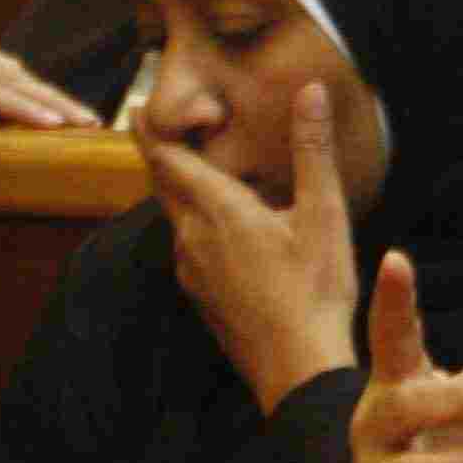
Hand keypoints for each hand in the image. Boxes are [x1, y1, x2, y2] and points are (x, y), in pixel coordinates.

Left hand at [139, 82, 361, 410]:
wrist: (298, 370)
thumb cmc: (315, 291)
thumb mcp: (324, 214)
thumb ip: (313, 150)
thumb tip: (312, 91)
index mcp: (219, 210)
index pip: (169, 159)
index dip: (151, 131)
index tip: (138, 107)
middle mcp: (193, 237)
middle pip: (163, 186)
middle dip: (158, 156)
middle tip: (153, 130)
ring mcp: (192, 271)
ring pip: (174, 219)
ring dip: (176, 192)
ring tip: (188, 172)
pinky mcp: (200, 296)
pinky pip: (186, 247)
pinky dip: (192, 224)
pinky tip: (215, 230)